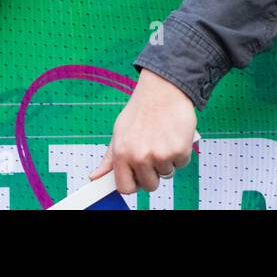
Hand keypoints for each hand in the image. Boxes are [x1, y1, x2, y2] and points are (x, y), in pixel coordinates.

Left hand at [90, 69, 195, 194]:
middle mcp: (139, 156)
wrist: (163, 89)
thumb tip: (94, 177)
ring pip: (168, 173)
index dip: (134, 183)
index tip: (139, 177)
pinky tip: (176, 136)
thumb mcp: (119, 132)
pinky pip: (182, 163)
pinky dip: (182, 152)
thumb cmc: (141, 110)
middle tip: (155, 152)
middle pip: (150, 185)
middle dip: (154, 173)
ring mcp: (160, 154)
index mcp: (121, 154)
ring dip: (168, 160)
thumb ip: (109, 158)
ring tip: (165, 139)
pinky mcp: (179, 150)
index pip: (125, 188)